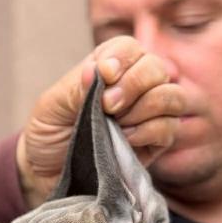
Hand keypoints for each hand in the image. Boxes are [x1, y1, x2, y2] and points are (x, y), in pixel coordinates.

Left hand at [16, 36, 183, 205]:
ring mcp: (149, 115)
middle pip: (158, 69)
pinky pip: (170, 128)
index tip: (105, 75)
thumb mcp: (52, 105)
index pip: (130, 48)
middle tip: (108, 106)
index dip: (122, 58)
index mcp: (109, 68)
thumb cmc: (49, 133)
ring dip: (146, 107)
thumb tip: (99, 69)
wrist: (47, 174)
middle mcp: (135, 87)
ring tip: (117, 123)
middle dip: (135, 84)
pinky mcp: (155, 143)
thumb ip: (78, 86)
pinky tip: (126, 140)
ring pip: (173, 96)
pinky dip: (149, 131)